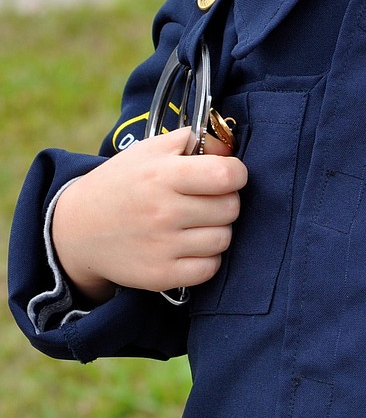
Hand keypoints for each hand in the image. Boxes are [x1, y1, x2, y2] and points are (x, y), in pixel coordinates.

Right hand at [52, 128, 246, 301]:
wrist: (78, 229)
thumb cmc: (122, 183)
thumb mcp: (150, 150)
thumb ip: (193, 141)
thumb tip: (230, 152)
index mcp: (163, 175)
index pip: (226, 175)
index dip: (235, 173)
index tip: (226, 176)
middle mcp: (163, 211)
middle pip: (231, 208)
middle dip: (225, 201)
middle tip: (205, 200)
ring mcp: (162, 246)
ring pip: (223, 239)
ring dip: (216, 230)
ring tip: (194, 223)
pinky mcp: (160, 275)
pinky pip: (210, 268)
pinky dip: (206, 258)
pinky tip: (189, 246)